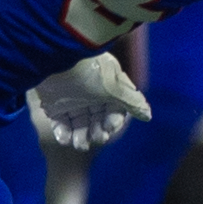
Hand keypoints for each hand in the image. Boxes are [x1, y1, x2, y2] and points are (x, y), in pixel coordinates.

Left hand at [30, 50, 150, 151]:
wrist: (55, 59)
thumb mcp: (114, 87)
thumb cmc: (90, 71)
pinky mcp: (53, 105)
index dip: (113, 123)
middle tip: (95, 139)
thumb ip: (132, 102)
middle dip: (97, 133)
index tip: (108, 129)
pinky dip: (63, 134)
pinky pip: (60, 124)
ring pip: (79, 125)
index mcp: (108, 89)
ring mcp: (71, 100)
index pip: (114, 112)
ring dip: (81, 138)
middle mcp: (91, 95)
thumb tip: (148, 116)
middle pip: (97, 121)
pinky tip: (65, 138)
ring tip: (79, 143)